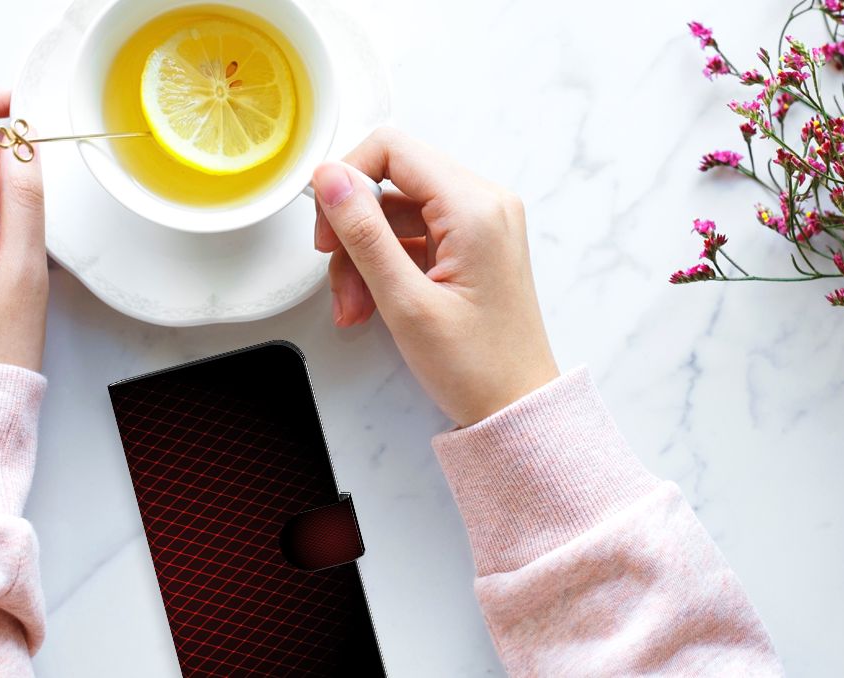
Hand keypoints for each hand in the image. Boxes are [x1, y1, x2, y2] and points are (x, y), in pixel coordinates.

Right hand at [312, 128, 557, 426]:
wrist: (516, 408)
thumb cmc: (476, 366)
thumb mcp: (405, 301)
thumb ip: (364, 233)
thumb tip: (329, 178)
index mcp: (475, 207)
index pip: (392, 149)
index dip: (347, 178)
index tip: (326, 225)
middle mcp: (483, 204)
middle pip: (390, 182)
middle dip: (353, 230)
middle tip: (337, 277)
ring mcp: (478, 224)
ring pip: (395, 214)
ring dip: (363, 257)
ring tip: (354, 308)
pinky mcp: (470, 246)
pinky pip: (412, 237)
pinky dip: (384, 267)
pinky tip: (371, 305)